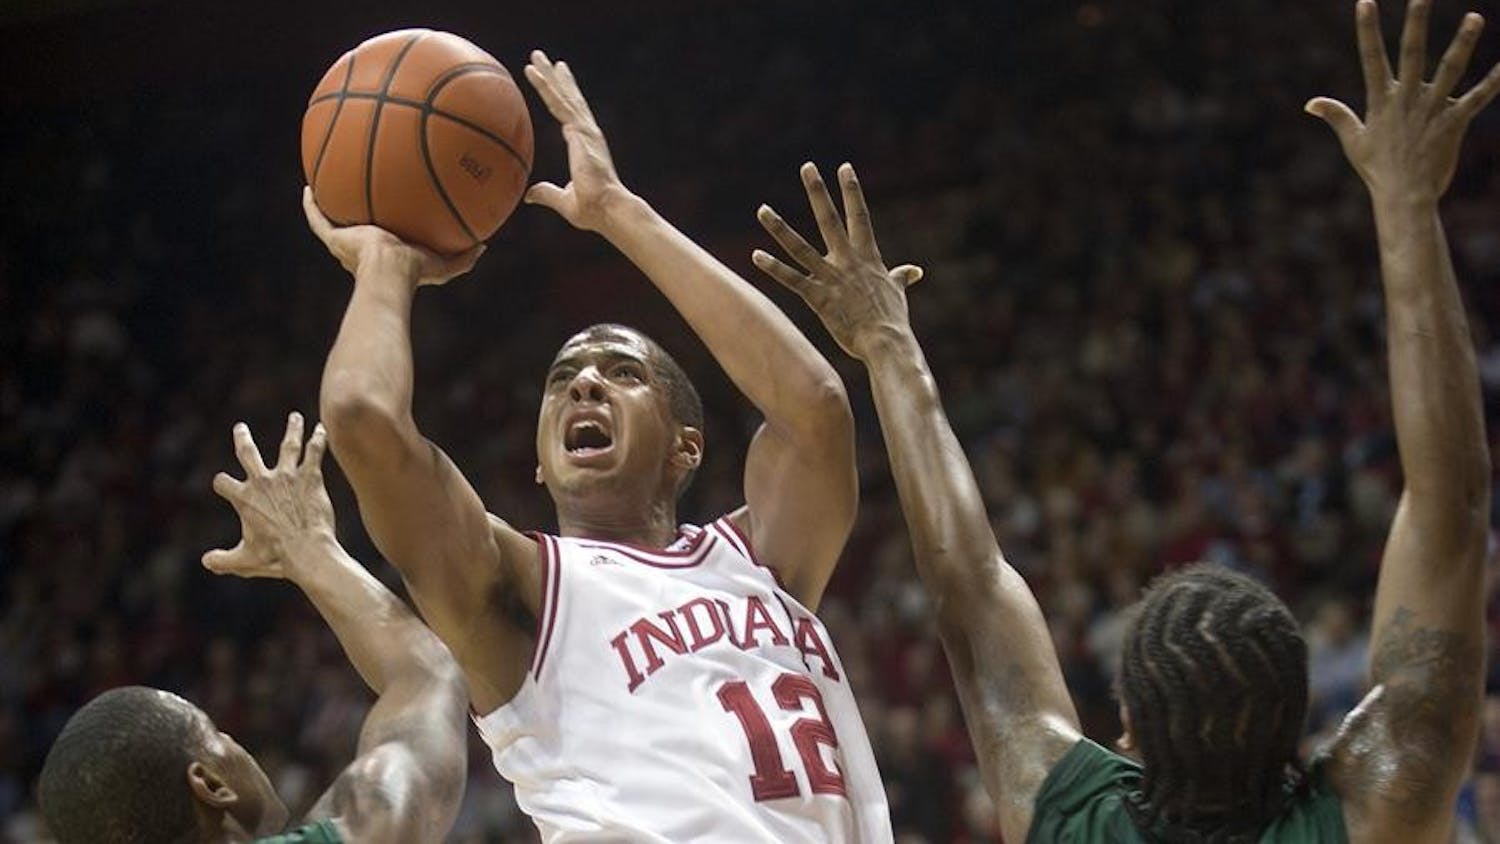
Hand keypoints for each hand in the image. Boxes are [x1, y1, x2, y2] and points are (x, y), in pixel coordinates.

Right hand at [203, 413, 336, 579]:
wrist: (306, 551)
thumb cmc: (275, 558)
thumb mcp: (243, 561)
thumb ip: (222, 561)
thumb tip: (205, 562)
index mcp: (244, 498)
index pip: (223, 482)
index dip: (221, 483)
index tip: (222, 483)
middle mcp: (263, 481)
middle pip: (248, 452)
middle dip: (242, 439)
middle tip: (240, 428)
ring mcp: (288, 476)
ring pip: (288, 445)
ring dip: (292, 429)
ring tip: (296, 417)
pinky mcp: (310, 477)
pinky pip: (314, 453)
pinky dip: (318, 440)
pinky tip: (322, 429)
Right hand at [302, 187, 483, 286]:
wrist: (390, 273)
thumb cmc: (415, 273)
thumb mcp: (445, 266)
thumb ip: (465, 258)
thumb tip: (484, 246)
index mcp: (386, 255)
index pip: (383, 240)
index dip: (384, 228)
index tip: (388, 214)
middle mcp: (362, 251)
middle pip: (355, 230)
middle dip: (356, 216)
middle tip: (359, 196)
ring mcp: (345, 244)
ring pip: (333, 222)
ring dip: (330, 205)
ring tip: (328, 184)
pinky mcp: (334, 238)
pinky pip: (317, 219)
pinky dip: (311, 204)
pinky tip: (309, 187)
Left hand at [522, 50, 634, 231]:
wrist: (607, 208)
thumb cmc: (592, 209)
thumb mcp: (564, 200)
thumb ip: (547, 194)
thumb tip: (529, 195)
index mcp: (584, 144)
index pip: (569, 115)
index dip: (563, 97)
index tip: (558, 81)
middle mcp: (586, 132)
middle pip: (569, 98)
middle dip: (557, 78)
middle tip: (546, 59)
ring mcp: (584, 129)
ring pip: (562, 95)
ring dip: (548, 75)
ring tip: (536, 56)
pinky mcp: (579, 130)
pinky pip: (557, 103)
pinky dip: (545, 86)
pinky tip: (533, 72)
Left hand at [752, 163, 923, 360]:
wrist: (886, 342)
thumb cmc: (893, 320)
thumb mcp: (897, 293)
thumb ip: (901, 277)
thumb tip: (914, 271)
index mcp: (868, 256)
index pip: (859, 216)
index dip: (851, 191)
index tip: (844, 167)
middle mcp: (847, 261)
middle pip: (829, 219)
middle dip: (817, 192)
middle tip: (807, 167)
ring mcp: (831, 278)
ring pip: (800, 247)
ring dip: (779, 228)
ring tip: (762, 209)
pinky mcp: (818, 298)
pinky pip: (792, 280)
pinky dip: (774, 268)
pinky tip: (756, 255)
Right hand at [1306, 0, 1499, 203]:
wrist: (1404, 197)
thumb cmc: (1378, 169)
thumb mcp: (1354, 140)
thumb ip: (1336, 116)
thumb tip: (1310, 103)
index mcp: (1382, 101)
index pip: (1372, 58)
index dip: (1367, 29)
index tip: (1365, 2)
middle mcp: (1407, 100)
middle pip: (1412, 54)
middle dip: (1416, 24)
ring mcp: (1432, 110)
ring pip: (1450, 70)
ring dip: (1463, 43)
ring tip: (1476, 17)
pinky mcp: (1454, 124)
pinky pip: (1478, 98)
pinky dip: (1494, 81)